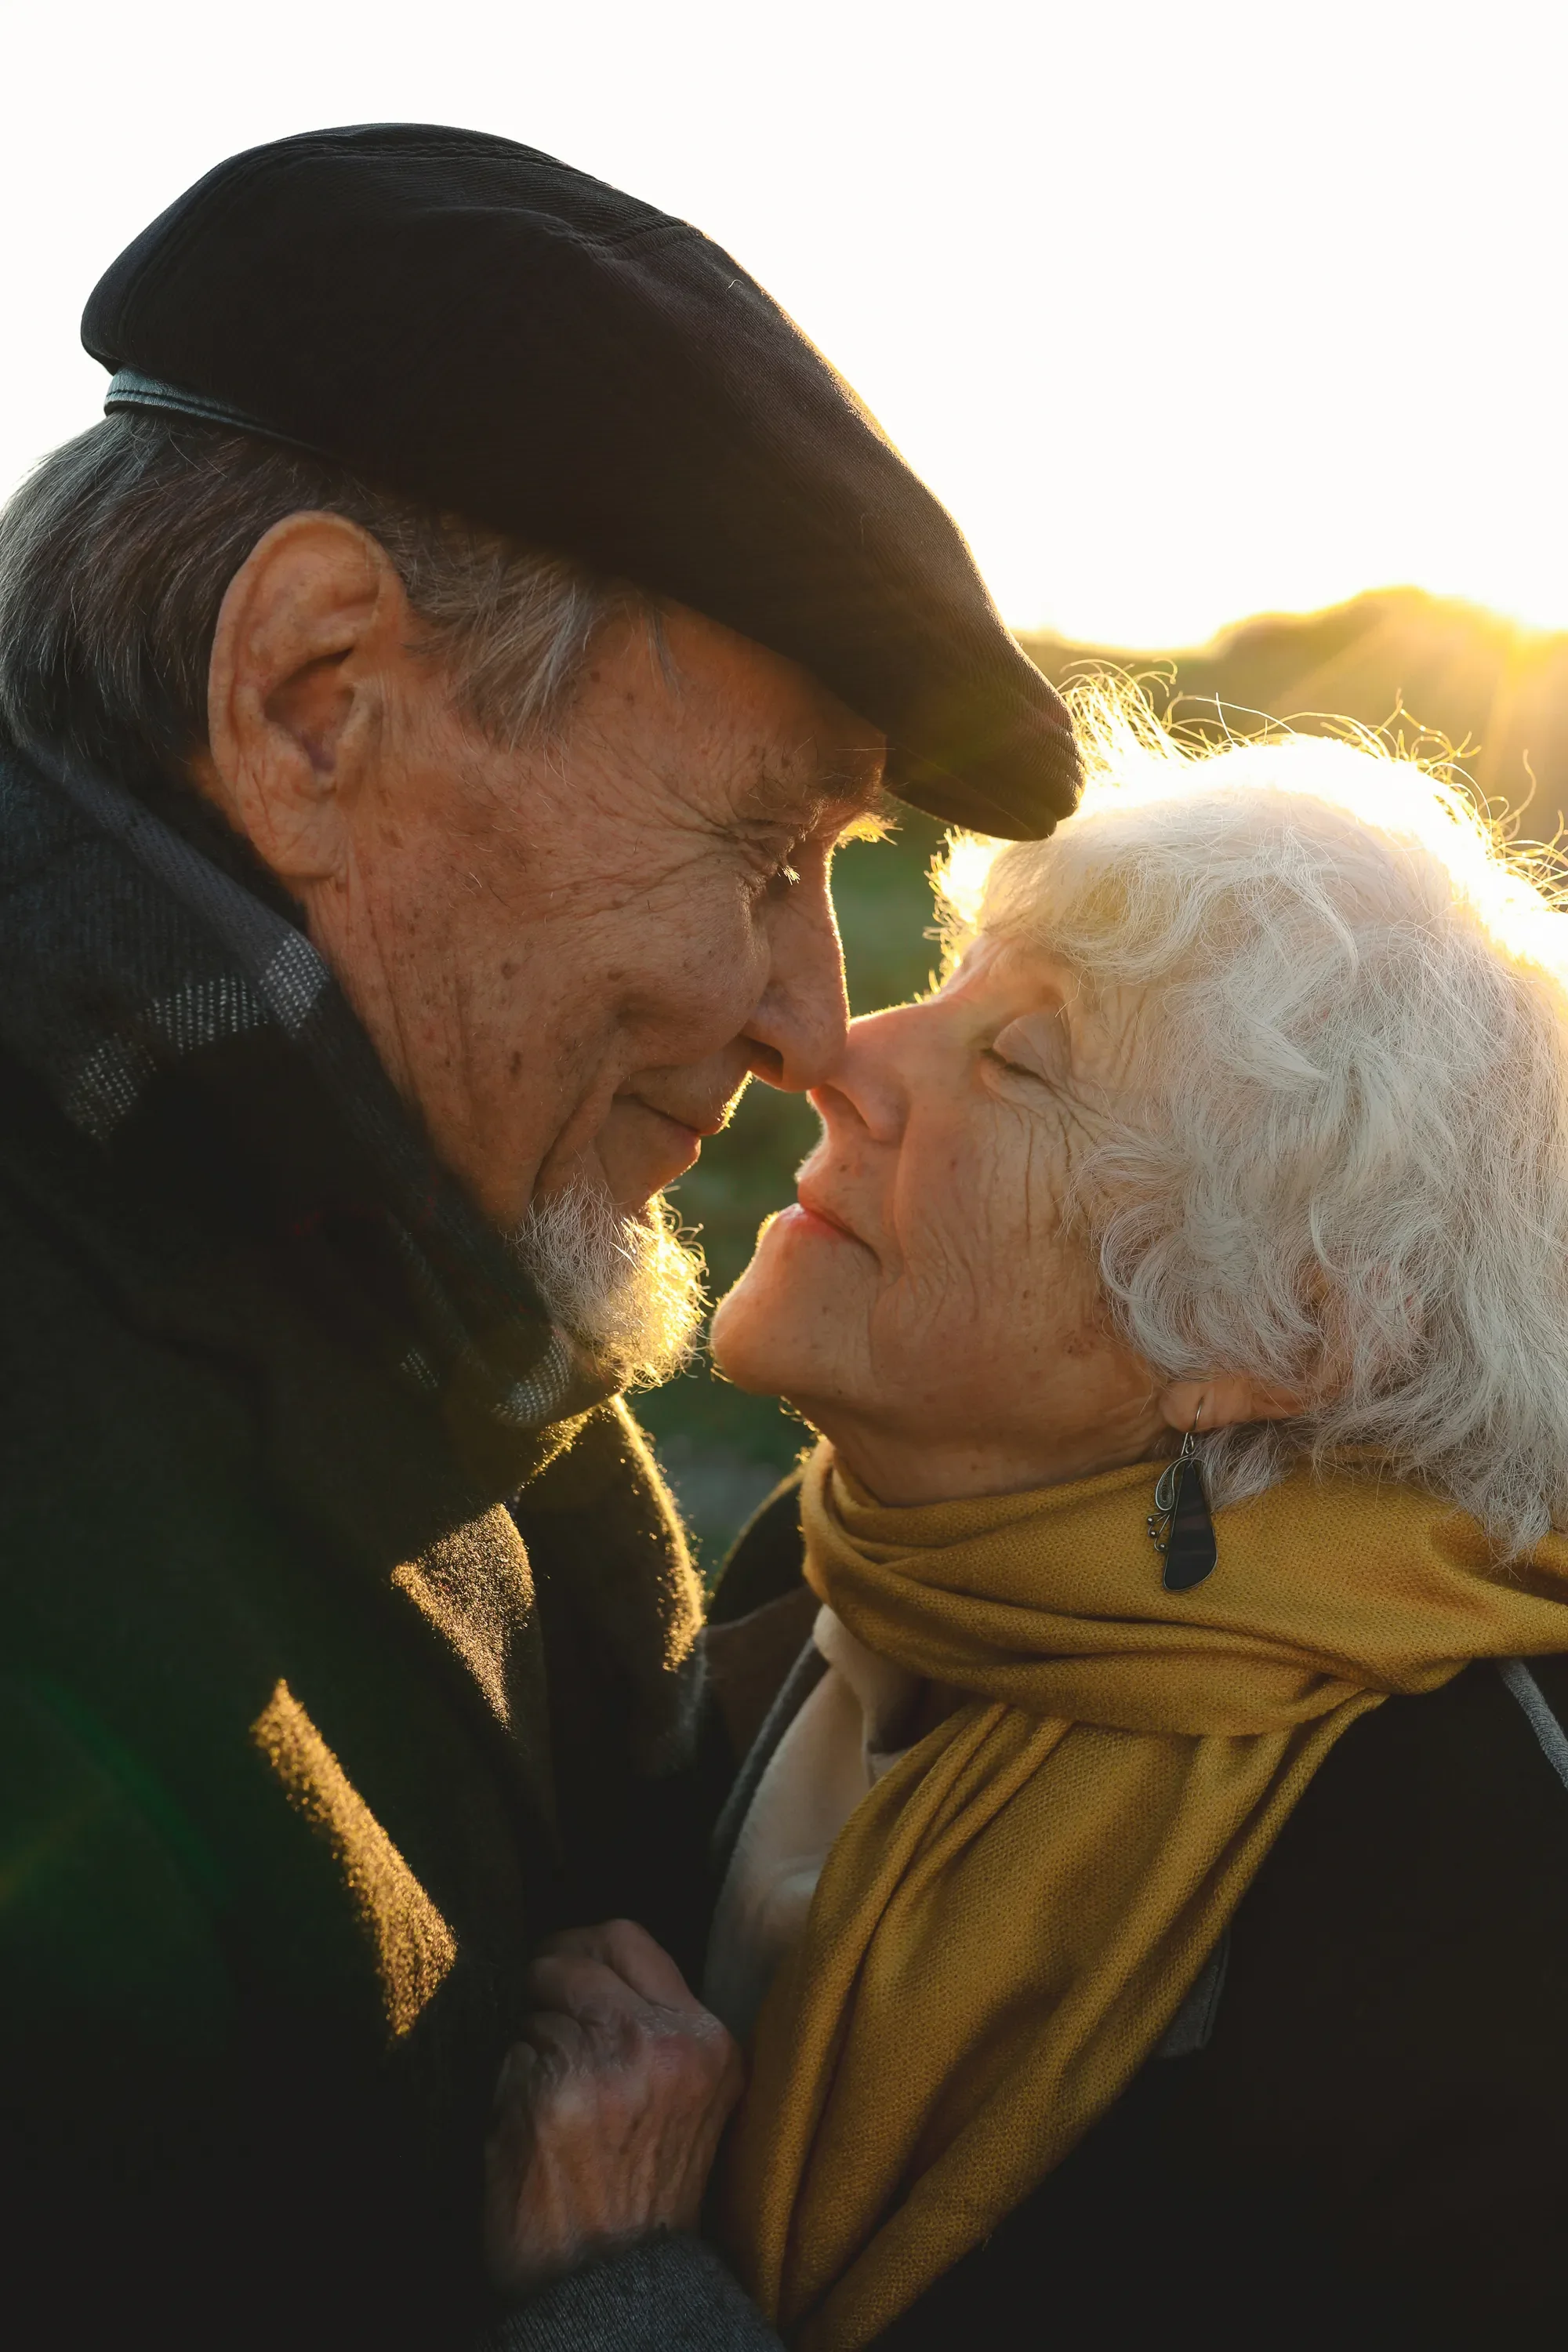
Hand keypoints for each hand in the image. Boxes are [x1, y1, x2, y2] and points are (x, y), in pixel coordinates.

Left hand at [483, 1917, 743, 2297]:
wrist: (616, 2288)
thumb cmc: (644, 2198)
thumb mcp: (688, 2103)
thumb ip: (657, 2032)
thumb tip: (588, 1964)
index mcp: (706, 2043)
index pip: (630, 1940)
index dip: (582, 1948)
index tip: (562, 1969)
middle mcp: (662, 2043)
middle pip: (576, 1956)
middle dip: (544, 1978)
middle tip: (532, 2009)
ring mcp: (605, 2065)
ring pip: (536, 2006)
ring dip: (529, 2043)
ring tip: (547, 2099)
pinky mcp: (550, 2095)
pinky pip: (510, 2054)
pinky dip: (508, 2084)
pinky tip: (529, 2130)